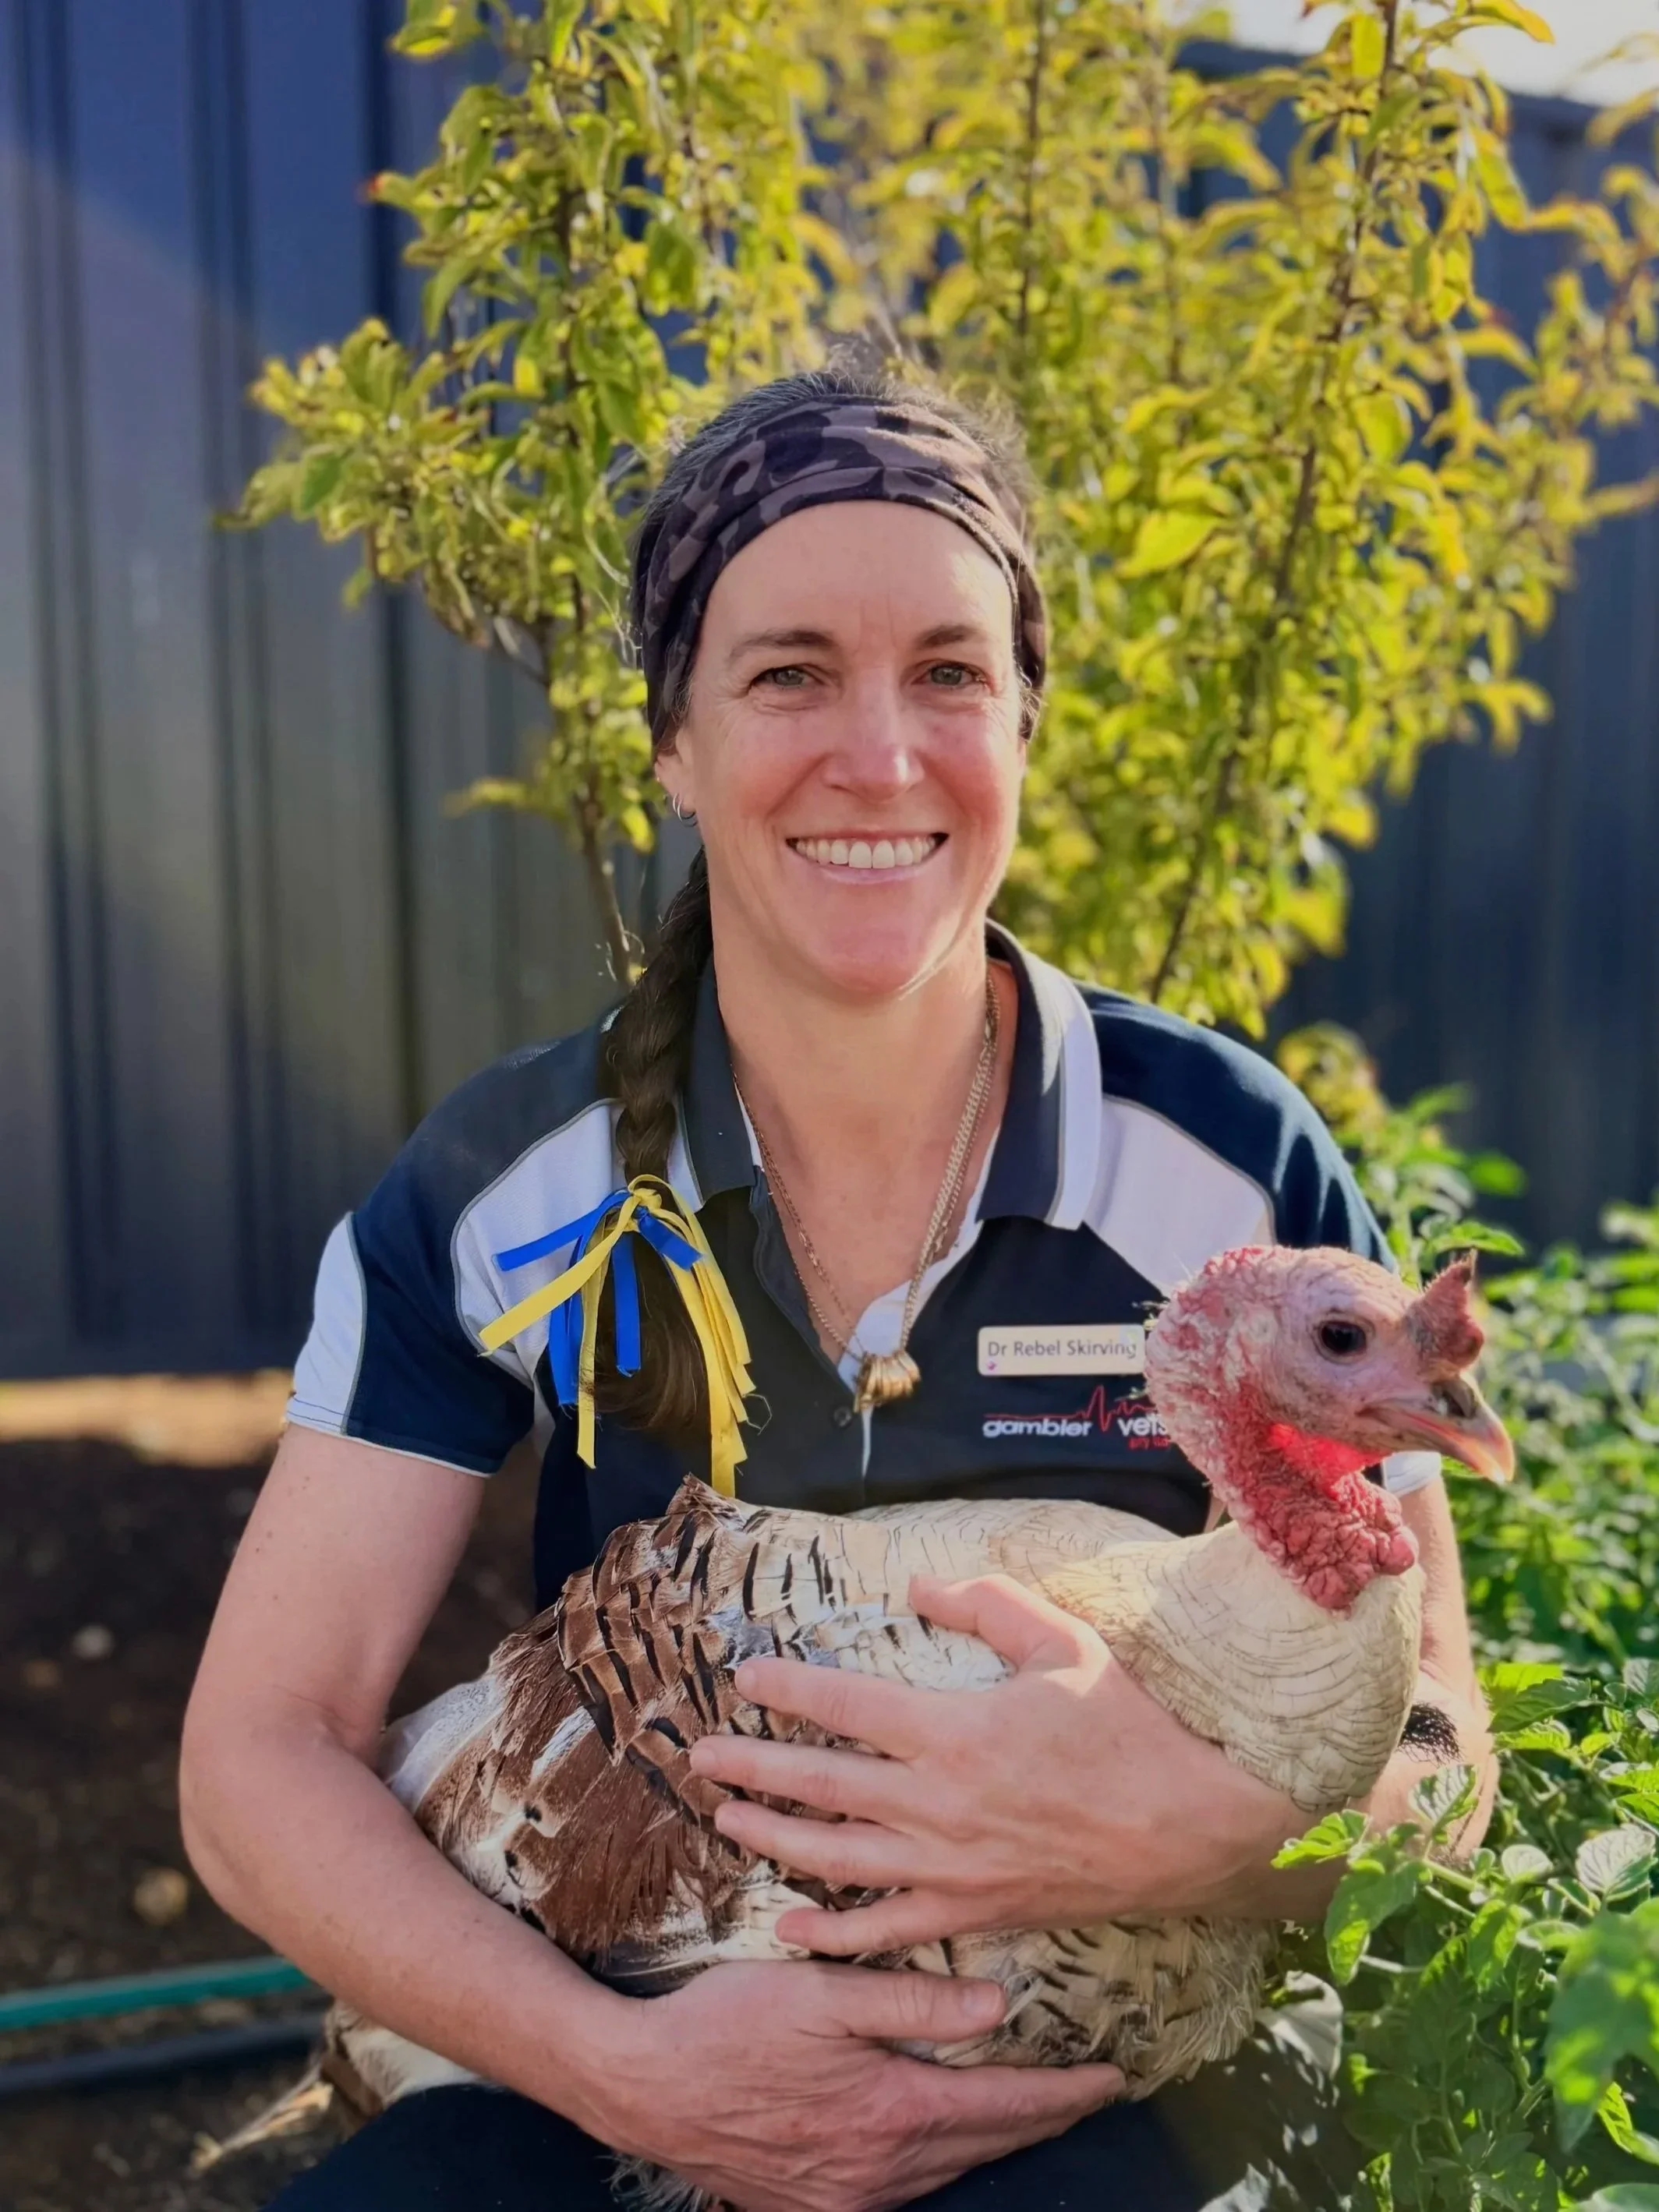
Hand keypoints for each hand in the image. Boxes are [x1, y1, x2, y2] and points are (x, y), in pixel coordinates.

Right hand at [570, 1960, 1121, 2211]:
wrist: (641, 2085)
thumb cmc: (727, 2025)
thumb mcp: (821, 1992)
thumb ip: (911, 2002)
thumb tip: (996, 2008)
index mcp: (891, 2115)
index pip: (1002, 2107)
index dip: (1062, 2093)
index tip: (1111, 2077)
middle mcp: (878, 2173)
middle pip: (985, 2146)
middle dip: (1043, 2120)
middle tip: (1090, 2094)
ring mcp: (844, 2198)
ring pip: (947, 2172)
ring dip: (993, 2142)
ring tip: (1030, 2112)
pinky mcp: (811, 2206)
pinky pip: (902, 2189)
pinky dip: (939, 2162)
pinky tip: (943, 2142)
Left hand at [689, 1572, 1301, 1953]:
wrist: (1191, 1826)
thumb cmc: (1128, 1726)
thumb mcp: (1062, 1641)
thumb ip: (986, 1604)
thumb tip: (919, 1587)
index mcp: (954, 1730)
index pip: (845, 1704)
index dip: (788, 1688)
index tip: (743, 1677)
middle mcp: (939, 1804)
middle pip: (820, 1785)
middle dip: (752, 1768)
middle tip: (699, 1757)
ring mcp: (951, 1867)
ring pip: (837, 1858)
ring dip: (773, 1838)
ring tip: (725, 1820)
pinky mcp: (974, 1911)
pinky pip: (887, 1931)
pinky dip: (833, 1934)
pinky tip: (790, 1928)